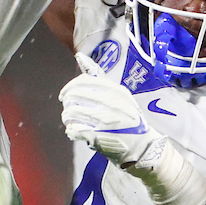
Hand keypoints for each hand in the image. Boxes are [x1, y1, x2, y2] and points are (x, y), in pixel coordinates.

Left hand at [60, 55, 165, 170]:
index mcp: (116, 91)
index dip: (69, 87)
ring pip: (71, 112)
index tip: (64, 95)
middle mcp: (111, 103)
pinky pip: (74, 129)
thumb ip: (100, 80)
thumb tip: (79, 57)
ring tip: (71, 121)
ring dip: (67, 117)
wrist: (141, 147)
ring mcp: (105, 120)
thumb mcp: (121, 96)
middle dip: (67, 103)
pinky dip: (71, 131)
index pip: (85, 81)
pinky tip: (74, 132)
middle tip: (68, 110)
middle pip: (75, 96)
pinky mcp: (99, 136)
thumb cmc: (129, 121)